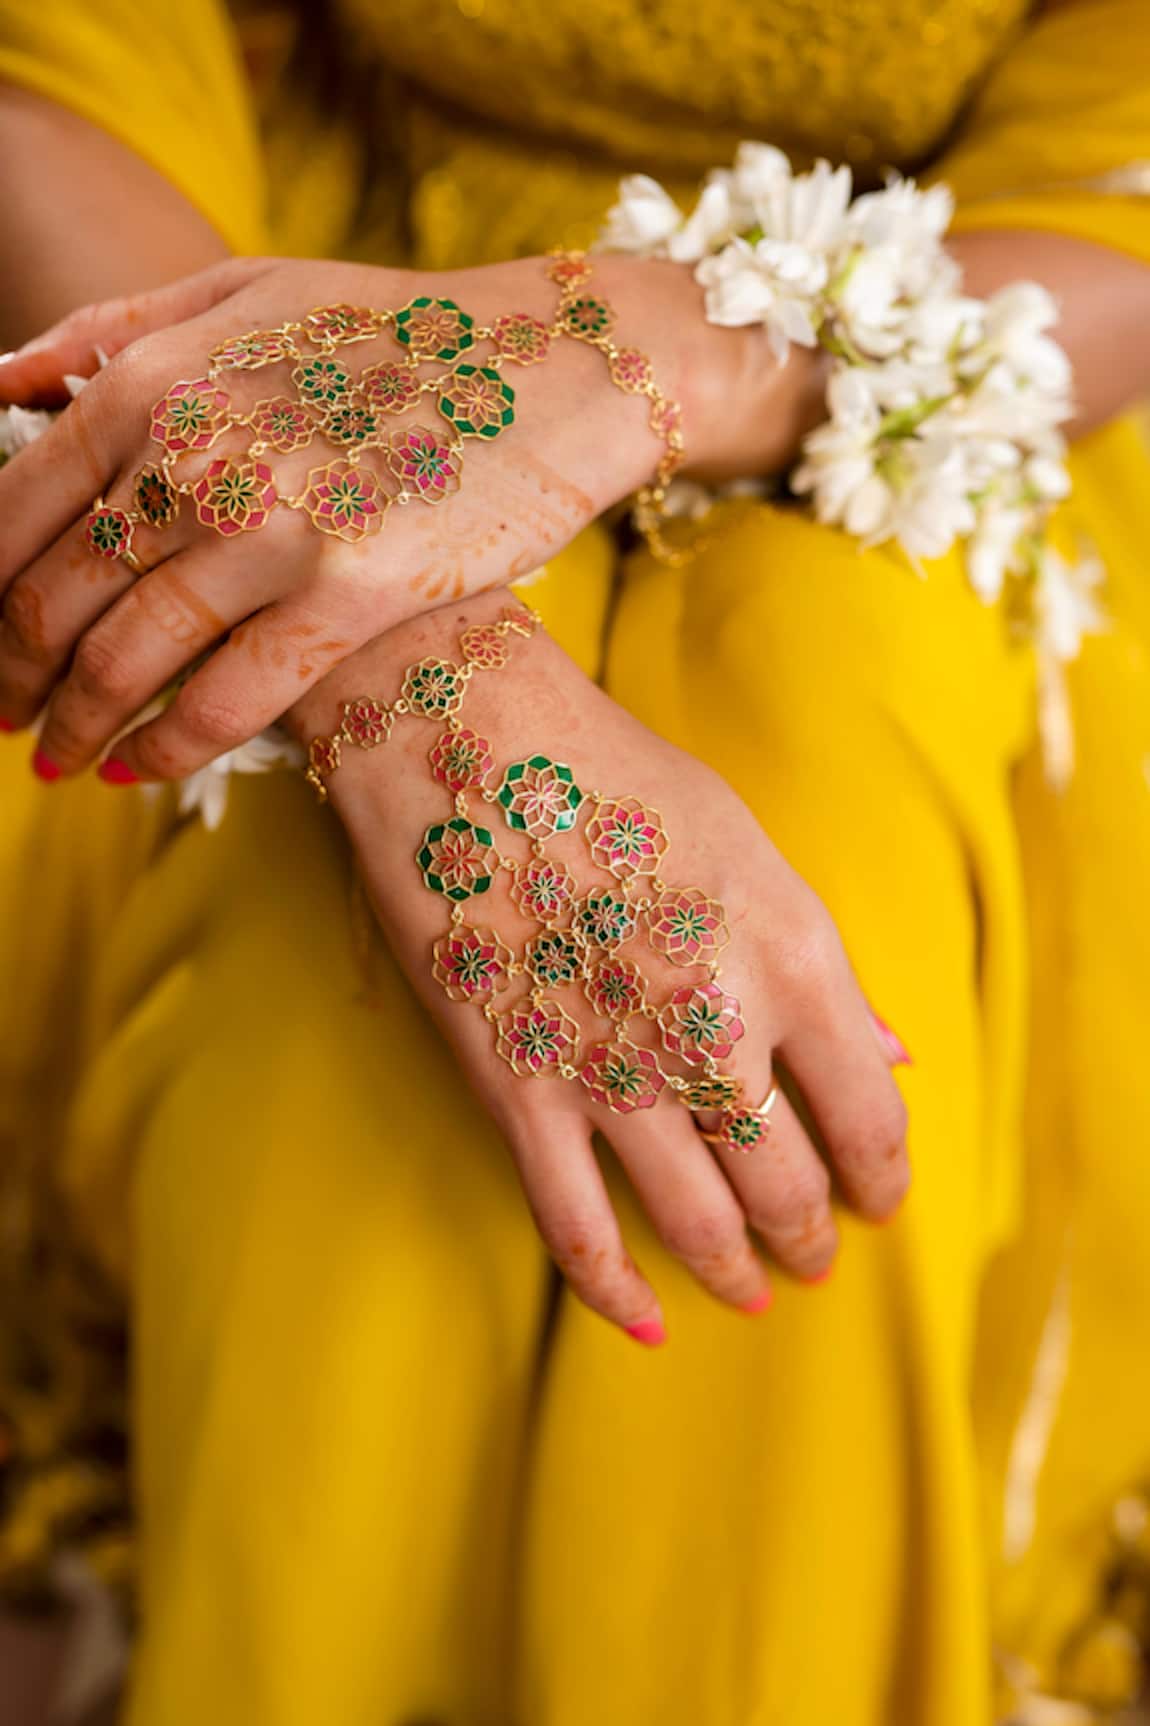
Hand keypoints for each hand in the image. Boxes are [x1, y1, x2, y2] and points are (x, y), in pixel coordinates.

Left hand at [0, 252, 785, 780]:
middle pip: (54, 597)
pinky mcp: (348, 596)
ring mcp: (271, 530)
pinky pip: (229, 700)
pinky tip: (135, 773)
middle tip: (1, 715)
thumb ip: (114, 333)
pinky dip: (167, 747)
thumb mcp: (243, 292)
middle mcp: (193, 455)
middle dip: (10, 673)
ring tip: (54, 759)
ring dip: (73, 723)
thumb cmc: (400, 329)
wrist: (555, 367)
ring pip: (128, 659)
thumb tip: (2, 389)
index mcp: (151, 379)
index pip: (14, 511)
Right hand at [289, 594, 910, 1339]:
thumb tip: (894, 1054)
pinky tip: (647, 1324)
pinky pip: (577, 1231)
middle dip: (814, 1235)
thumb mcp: (752, 851)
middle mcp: (714, 1028)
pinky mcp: (519, 1092)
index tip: (880, 1195)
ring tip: (754, 1291)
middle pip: (791, 1184)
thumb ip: (825, 964)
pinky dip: (617, 1293)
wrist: (462, 744)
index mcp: (792, 957)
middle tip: (814, 1252)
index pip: (871, 1114)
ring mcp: (612, 1069)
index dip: (884, 1174)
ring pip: (701, 1223)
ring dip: (738, 1272)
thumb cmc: (616, 777)